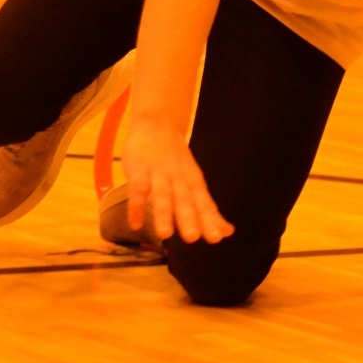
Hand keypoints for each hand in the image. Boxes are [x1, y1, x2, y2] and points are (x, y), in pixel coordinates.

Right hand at [120, 120, 234, 245]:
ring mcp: (158, 174)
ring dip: (163, 214)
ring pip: (162, 195)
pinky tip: (135, 225)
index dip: (210, 220)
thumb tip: (227, 232)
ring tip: (165, 234)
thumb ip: (208, 210)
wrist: (157, 124)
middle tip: (192, 238)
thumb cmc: (178, 160)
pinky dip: (136, 207)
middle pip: (184, 200)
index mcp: (194, 183)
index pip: (204, 203)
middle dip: (189, 219)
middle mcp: (179, 180)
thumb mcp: (195, 183)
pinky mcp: (139, 170)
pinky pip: (137, 190)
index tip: (216, 238)